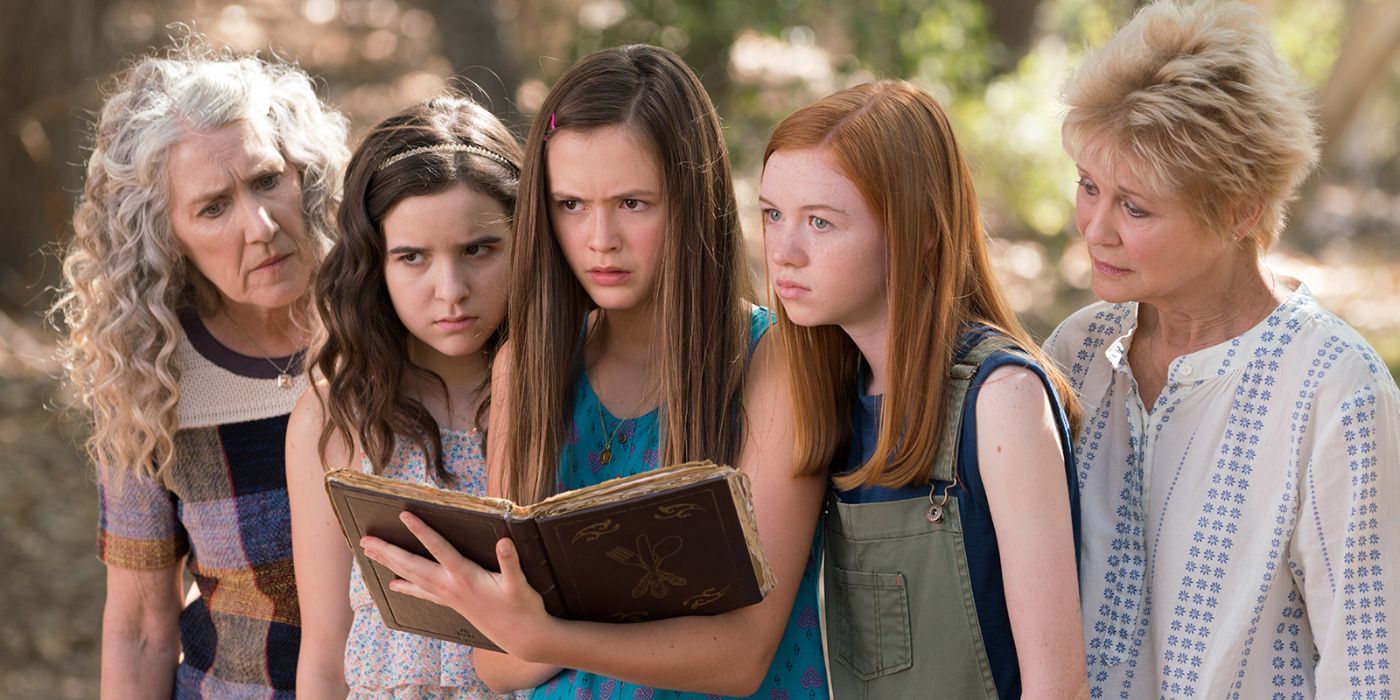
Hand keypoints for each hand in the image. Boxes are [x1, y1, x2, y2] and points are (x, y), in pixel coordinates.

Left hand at [359, 511, 555, 658]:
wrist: (521, 636)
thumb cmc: (522, 607)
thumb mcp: (520, 584)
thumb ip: (510, 562)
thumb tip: (504, 542)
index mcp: (465, 576)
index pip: (439, 549)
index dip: (422, 531)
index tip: (404, 515)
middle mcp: (451, 587)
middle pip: (413, 565)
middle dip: (389, 552)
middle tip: (365, 541)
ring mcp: (449, 597)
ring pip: (412, 578)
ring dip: (390, 564)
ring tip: (370, 554)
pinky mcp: (451, 604)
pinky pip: (422, 592)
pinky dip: (406, 586)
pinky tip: (393, 584)